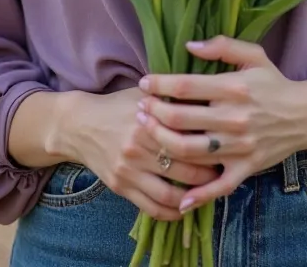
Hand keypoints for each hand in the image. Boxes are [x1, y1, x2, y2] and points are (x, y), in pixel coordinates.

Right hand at [62, 87, 219, 220]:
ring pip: (170, 194)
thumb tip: (208, 96)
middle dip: (208, 172)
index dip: (211, 144)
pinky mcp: (121, 187)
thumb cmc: (119, 105)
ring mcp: (129, 171)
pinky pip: (151, 208)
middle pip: (184, 168)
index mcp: (148, 121)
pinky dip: (172, 212)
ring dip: (193, 196)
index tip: (226, 145)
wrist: (80, 125)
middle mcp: (138, 148)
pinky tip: (185, 208)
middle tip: (223, 170)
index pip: (189, 137)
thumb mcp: (144, 94)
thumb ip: (172, 97)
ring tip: (208, 190)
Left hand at [136, 36, 306, 212]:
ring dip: (163, 143)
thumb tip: (189, 45)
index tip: (143, 83)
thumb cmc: (273, 83)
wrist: (305, 115)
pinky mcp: (246, 168)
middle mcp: (234, 118)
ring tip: (147, 134)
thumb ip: (222, 46)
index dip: (160, 84)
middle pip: (181, 118)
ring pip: (190, 151)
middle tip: (139, 108)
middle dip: (154, 113)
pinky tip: (179, 198)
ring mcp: (239, 146)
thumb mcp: (254, 55)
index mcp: (233, 87)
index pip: (186, 86)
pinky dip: (198, 195)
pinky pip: (219, 186)